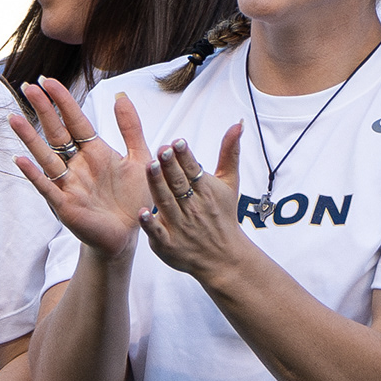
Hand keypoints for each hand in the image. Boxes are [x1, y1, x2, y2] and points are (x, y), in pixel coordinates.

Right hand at [9, 78, 151, 257]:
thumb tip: (120, 95)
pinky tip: (20, 160)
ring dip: (30, 138)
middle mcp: (76, 165)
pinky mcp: (64, 205)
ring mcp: (68, 184)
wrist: (128, 234)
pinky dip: (33, 174)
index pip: (75, 120)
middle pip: (56, 132)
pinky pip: (46, 187)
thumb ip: (130, 128)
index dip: (62, 101)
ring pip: (45, 156)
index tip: (48, 81)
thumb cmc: (133, 198)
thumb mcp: (139, 157)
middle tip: (28, 86)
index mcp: (94, 151)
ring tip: (14, 117)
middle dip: (43, 110)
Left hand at [139, 127, 252, 283]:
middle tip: (162, 150)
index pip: (194, 171)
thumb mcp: (230, 183)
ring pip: (167, 203)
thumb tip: (238, 123)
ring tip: (149, 167)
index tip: (177, 142)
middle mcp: (193, 207)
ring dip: (158, 186)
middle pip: (180, 184)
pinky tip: (142, 212)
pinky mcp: (168, 244)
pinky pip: (158, 233)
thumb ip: (229, 153)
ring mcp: (180, 226)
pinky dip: (151, 224)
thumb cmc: (223, 214)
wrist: (224, 257)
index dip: (185, 157)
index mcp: (206, 190)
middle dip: (171, 167)